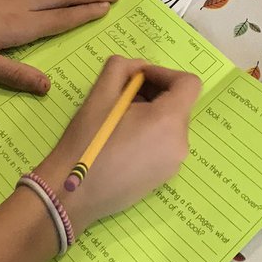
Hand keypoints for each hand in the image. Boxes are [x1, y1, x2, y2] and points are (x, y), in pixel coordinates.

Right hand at [35, 56, 200, 234]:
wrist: (73, 193)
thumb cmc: (87, 141)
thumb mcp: (100, 95)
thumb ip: (121, 68)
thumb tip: (137, 68)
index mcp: (169, 121)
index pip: (188, 83)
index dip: (164, 73)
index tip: (137, 78)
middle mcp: (180, 143)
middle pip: (179, 104)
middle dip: (154, 92)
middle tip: (123, 95)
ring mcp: (173, 164)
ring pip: (171, 124)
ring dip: (151, 112)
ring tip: (119, 118)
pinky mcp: (163, 178)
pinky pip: (165, 144)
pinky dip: (150, 133)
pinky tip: (122, 140)